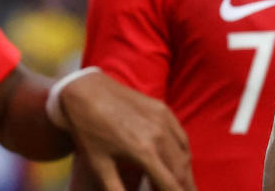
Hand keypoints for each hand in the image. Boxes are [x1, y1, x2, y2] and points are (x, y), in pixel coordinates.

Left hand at [61, 70, 195, 190]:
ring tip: (187, 187)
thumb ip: (116, 190)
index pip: (169, 183)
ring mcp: (164, 120)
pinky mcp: (163, 110)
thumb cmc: (90, 134)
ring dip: (186, 174)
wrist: (87, 93)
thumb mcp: (99, 167)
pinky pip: (181, 136)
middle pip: (181, 170)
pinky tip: (182, 162)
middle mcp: (159, 136)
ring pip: (184, 154)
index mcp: (144, 152)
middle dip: (186, 188)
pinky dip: (184, 154)